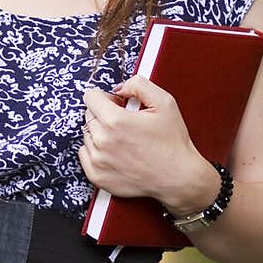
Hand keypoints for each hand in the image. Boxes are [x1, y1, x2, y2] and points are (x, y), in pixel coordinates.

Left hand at [79, 75, 214, 207]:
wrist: (178, 177)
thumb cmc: (172, 142)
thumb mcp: (164, 102)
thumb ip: (138, 85)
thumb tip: (119, 88)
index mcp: (115, 121)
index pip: (90, 97)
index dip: (106, 97)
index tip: (118, 104)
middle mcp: (102, 141)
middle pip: (89, 115)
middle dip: (104, 114)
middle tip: (125, 123)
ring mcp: (98, 161)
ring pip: (87, 135)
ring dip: (100, 133)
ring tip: (123, 139)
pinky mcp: (97, 177)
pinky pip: (84, 154)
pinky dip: (96, 151)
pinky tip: (115, 152)